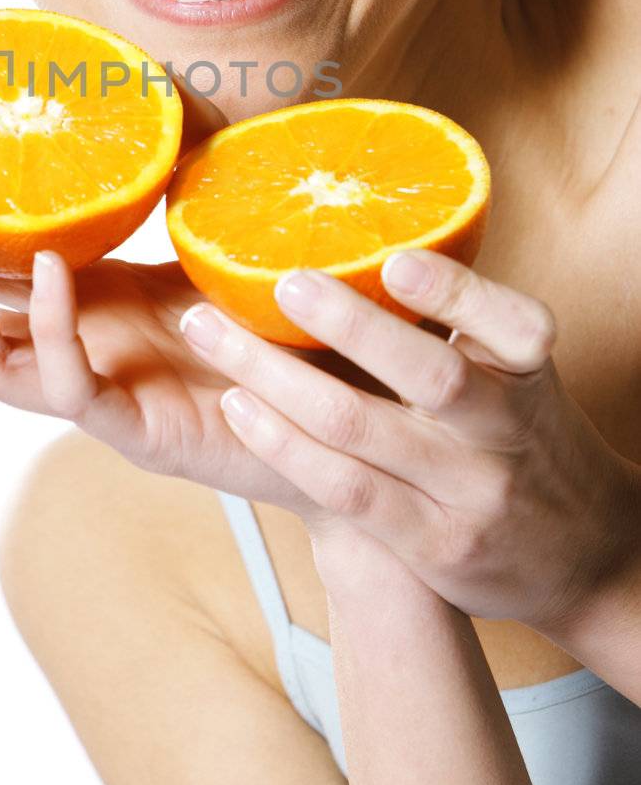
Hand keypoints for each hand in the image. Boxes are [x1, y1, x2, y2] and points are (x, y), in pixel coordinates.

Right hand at [0, 80, 403, 505]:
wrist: (346, 426)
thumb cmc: (271, 328)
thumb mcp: (197, 244)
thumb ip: (157, 200)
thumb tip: (129, 110)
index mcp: (68, 315)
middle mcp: (62, 358)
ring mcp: (92, 399)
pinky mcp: (137, 431)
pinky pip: (70, 385)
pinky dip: (50, 326)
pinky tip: (53, 267)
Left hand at [178, 248, 638, 635]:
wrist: (576, 552)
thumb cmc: (515, 430)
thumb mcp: (511, 368)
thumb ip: (455, 315)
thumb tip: (359, 232)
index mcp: (528, 370)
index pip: (513, 324)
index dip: (454, 291)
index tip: (395, 259)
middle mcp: (505, 430)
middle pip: (430, 375)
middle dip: (351, 326)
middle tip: (283, 280)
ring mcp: (467, 493)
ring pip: (360, 428)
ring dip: (274, 376)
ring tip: (208, 328)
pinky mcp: (430, 542)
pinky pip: (342, 486)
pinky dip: (282, 442)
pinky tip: (237, 405)